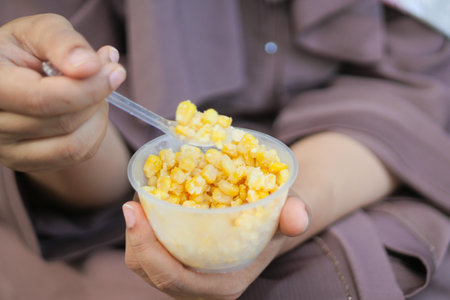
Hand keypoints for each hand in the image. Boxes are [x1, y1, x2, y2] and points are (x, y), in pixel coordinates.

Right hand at [0, 14, 125, 171]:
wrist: (18, 74)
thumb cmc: (29, 49)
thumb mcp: (41, 31)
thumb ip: (63, 42)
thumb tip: (90, 67)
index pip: (42, 100)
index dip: (87, 88)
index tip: (116, 71)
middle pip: (63, 123)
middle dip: (97, 97)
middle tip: (107, 73)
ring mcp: (9, 150)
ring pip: (73, 146)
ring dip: (98, 117)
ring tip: (95, 91)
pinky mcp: (29, 163)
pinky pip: (77, 156)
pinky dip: (95, 132)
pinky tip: (89, 110)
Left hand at [122, 193, 309, 299]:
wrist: (269, 228)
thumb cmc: (275, 221)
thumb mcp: (290, 214)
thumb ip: (296, 215)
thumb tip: (296, 216)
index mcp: (221, 285)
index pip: (173, 276)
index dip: (147, 246)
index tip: (133, 208)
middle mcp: (198, 289)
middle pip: (150, 272)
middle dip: (134, 239)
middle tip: (132, 202)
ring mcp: (184, 280)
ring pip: (143, 266)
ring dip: (134, 236)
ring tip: (138, 201)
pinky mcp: (177, 267)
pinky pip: (147, 257)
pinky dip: (141, 234)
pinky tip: (146, 206)